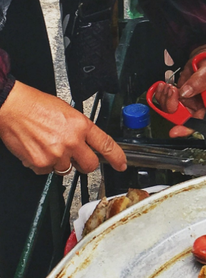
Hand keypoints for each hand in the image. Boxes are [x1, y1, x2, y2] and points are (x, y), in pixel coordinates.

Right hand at [0, 82, 126, 174]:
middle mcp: (71, 141)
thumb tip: (87, 142)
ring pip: (66, 169)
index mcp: (81, 126)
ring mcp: (56, 154)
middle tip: (75, 157)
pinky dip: (43, 164)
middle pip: (89, 165)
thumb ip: (80, 129)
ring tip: (48, 145)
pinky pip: (47, 171)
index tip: (121, 164)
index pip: (106, 144)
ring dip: (60, 162)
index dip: (116, 157)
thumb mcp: (67, 111)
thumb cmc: (36, 105)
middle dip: (84, 164)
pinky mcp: (41, 163)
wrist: (12, 106)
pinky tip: (38, 149)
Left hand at [153, 42, 205, 137]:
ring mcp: (191, 102)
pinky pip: (168, 101)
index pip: (200, 122)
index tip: (174, 131)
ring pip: (173, 110)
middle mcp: (202, 107)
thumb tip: (186, 93)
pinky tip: (162, 85)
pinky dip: (162, 94)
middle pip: (182, 117)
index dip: (187, 127)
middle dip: (172, 105)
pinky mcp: (182, 96)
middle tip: (170, 89)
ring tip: (167, 84)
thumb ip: (200, 80)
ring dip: (166, 98)